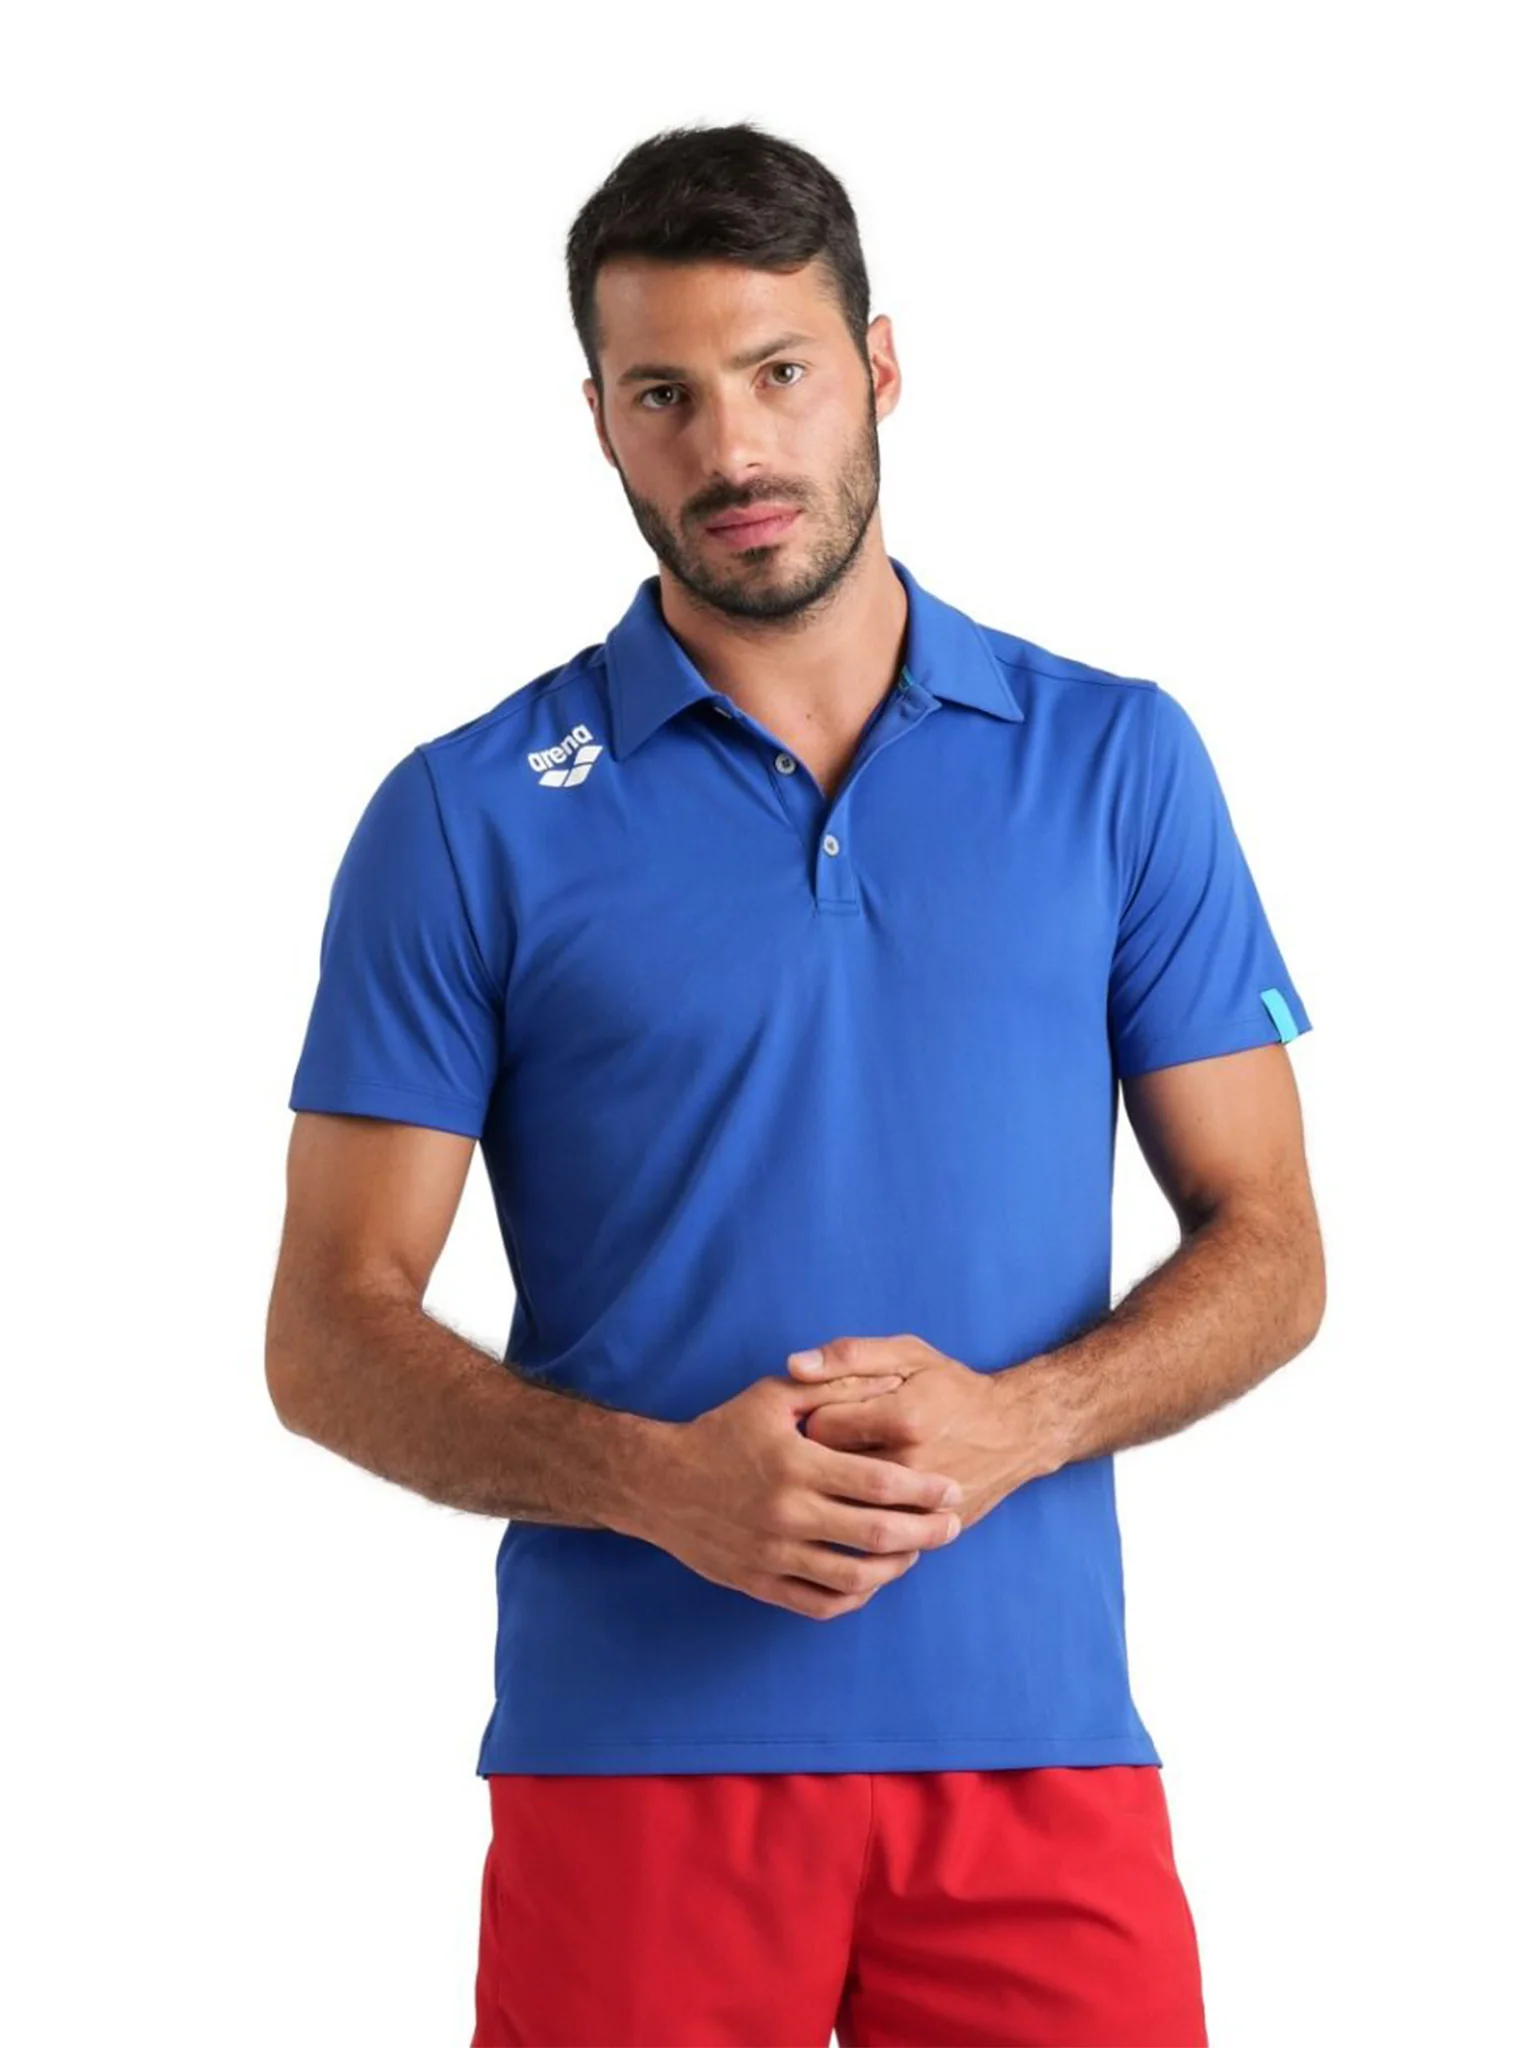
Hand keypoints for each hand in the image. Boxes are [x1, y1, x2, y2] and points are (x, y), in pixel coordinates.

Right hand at [648, 1370, 967, 1620]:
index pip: (877, 1482)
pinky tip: (872, 1579)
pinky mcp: (759, 1584)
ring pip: (854, 1577)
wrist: (659, 1483)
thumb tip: (890, 1380)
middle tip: (951, 1525)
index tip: (951, 1489)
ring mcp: (773, 1555)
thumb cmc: (721, 1432)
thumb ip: (831, 1387)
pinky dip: (855, 1597)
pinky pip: (820, 1603)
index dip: (923, 1489)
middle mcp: (787, 1513)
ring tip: (917, 1551)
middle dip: (925, 1532)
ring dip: (896, 1567)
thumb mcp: (772, 1398)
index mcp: (796, 1464)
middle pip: (875, 1534)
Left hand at [786, 1334, 1037, 1537]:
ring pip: (847, 1510)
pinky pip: (874, 1539)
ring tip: (844, 1474)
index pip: (821, 1426)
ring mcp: (922, 1504)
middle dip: (820, 1460)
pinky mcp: (930, 1530)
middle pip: (829, 1472)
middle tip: (831, 1446)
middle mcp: (911, 1465)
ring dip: (836, 1495)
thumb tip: (794, 1365)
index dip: (814, 1418)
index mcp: (902, 1418)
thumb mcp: (907, 1354)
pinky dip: (860, 1525)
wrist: (1015, 1432)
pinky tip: (859, 1506)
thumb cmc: (953, 1387)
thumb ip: (849, 1355)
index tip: (823, 1414)